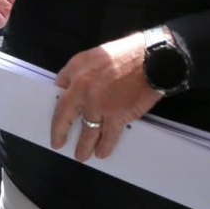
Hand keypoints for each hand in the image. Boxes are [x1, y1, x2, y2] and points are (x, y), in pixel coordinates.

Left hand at [52, 32, 161, 162]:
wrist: (152, 59)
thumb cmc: (129, 53)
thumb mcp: (99, 54)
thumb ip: (86, 71)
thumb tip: (80, 88)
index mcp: (77, 67)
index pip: (58, 87)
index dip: (57, 102)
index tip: (57, 113)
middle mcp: (81, 86)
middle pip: (64, 114)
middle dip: (59, 131)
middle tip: (57, 143)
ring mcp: (97, 103)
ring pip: (86, 130)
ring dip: (83, 146)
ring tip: (81, 155)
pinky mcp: (115, 115)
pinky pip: (107, 136)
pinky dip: (104, 146)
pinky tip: (102, 152)